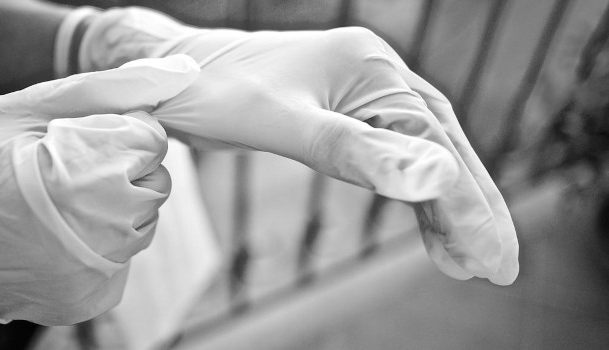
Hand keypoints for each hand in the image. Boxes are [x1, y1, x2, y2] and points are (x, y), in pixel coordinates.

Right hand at [0, 56, 198, 347]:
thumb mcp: (25, 110)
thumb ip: (100, 94)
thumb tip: (163, 83)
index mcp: (89, 174)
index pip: (151, 141)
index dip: (121, 132)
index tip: (88, 136)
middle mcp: (105, 229)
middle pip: (155, 183)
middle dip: (125, 169)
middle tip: (73, 169)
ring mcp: (99, 269)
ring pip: (144, 224)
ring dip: (118, 207)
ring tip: (61, 203)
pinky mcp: (92, 298)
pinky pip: (123, 259)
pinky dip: (103, 244)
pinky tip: (58, 235)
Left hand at [79, 8, 517, 285]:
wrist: (174, 73)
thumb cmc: (214, 90)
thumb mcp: (281, 124)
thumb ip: (352, 151)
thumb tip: (431, 180)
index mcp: (368, 67)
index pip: (433, 143)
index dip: (466, 202)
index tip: (493, 256)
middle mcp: (375, 73)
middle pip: (441, 145)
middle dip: (471, 207)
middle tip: (498, 266)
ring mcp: (361, 91)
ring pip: (422, 152)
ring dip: (446, 205)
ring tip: (465, 260)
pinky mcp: (345, 111)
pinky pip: (391, 153)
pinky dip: (411, 192)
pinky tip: (426, 224)